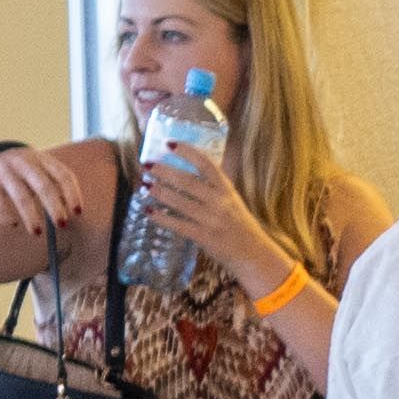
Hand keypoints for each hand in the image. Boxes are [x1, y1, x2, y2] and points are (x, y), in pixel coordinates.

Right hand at [0, 140, 109, 246]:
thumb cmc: (19, 170)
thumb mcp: (37, 169)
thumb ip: (54, 185)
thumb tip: (72, 213)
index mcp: (41, 159)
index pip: (63, 175)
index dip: (72, 194)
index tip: (77, 213)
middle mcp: (23, 162)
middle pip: (44, 186)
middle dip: (54, 207)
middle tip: (62, 225)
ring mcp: (4, 170)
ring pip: (21, 196)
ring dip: (31, 216)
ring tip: (37, 232)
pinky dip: (6, 215)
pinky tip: (12, 224)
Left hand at [135, 136, 276, 294]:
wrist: (254, 255)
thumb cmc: (240, 226)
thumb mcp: (231, 201)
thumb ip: (213, 188)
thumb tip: (184, 173)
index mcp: (227, 189)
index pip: (206, 164)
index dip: (187, 152)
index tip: (169, 143)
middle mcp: (219, 202)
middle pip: (188, 182)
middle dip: (164, 171)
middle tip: (147, 164)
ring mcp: (212, 220)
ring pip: (180, 203)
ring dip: (160, 192)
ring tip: (144, 183)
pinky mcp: (205, 237)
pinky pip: (179, 225)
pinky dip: (162, 219)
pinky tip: (149, 212)